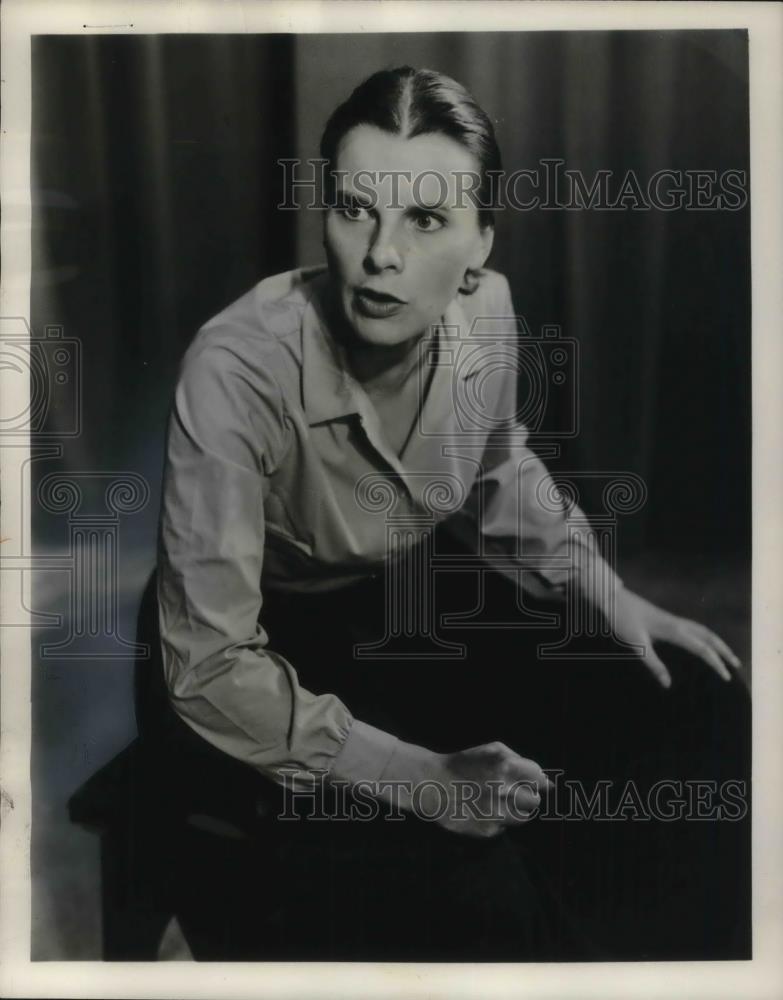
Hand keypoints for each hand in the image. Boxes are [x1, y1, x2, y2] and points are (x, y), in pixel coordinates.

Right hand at [386, 741, 550, 838]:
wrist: (431, 784)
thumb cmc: (465, 764)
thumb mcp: (492, 750)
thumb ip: (521, 761)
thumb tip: (546, 781)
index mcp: (506, 766)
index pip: (539, 779)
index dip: (535, 782)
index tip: (530, 784)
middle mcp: (503, 789)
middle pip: (535, 801)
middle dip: (526, 797)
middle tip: (510, 793)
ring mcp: (496, 811)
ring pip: (524, 817)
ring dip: (515, 811)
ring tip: (497, 803)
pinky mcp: (487, 829)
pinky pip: (505, 827)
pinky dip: (498, 821)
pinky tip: (482, 811)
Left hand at [611, 586, 741, 687]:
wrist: (613, 598)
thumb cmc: (623, 620)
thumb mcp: (637, 644)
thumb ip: (653, 664)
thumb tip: (668, 684)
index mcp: (673, 630)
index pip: (702, 648)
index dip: (716, 662)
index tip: (726, 676)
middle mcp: (677, 623)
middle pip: (708, 636)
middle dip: (723, 650)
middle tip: (736, 664)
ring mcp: (673, 619)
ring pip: (702, 630)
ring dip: (716, 641)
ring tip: (725, 654)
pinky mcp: (667, 619)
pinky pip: (693, 628)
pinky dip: (704, 636)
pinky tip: (701, 643)